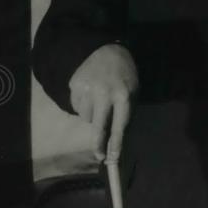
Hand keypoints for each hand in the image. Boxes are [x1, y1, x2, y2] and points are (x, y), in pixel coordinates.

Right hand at [69, 44, 138, 161]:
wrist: (103, 49)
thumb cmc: (123, 73)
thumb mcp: (133, 89)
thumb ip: (126, 111)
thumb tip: (117, 137)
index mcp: (123, 95)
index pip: (120, 125)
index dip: (116, 143)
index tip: (113, 158)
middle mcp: (104, 94)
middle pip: (99, 126)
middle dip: (98, 144)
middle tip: (99, 155)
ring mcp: (87, 90)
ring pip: (86, 118)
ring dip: (92, 116)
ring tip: (98, 101)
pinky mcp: (75, 86)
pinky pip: (77, 107)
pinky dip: (83, 106)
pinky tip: (89, 94)